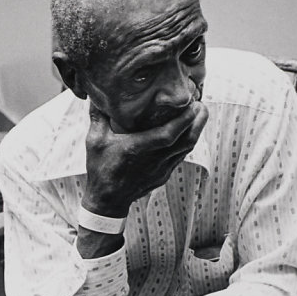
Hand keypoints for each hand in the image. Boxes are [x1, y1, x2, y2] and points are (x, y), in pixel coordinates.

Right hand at [83, 101, 207, 216]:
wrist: (108, 200)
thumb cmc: (100, 169)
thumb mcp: (94, 141)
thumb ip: (97, 116)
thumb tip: (96, 95)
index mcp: (138, 149)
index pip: (168, 135)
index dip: (184, 119)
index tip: (193, 103)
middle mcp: (154, 159)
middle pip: (187, 140)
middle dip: (198, 121)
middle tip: (201, 104)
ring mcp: (162, 169)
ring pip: (187, 148)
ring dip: (196, 130)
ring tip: (199, 114)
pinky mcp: (164, 175)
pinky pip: (181, 156)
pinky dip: (188, 142)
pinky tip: (187, 132)